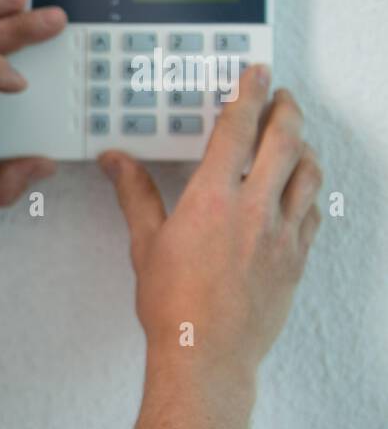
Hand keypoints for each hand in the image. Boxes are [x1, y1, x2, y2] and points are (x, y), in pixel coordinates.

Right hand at [99, 64, 322, 379]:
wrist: (206, 354)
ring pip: (309, 171)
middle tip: (281, 94)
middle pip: (285, 140)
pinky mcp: (297, 258)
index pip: (238, 129)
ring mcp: (283, 234)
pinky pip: (314, 210)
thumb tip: (115, 162)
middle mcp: (255, 209)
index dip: (248, 94)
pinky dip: (310, 189)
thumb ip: (135, 194)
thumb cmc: (173, 306)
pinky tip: (301, 188)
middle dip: (285, 109)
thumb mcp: (145, 244)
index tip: (255, 74)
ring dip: (305, 145)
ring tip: (295, 135)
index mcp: (212, 199)